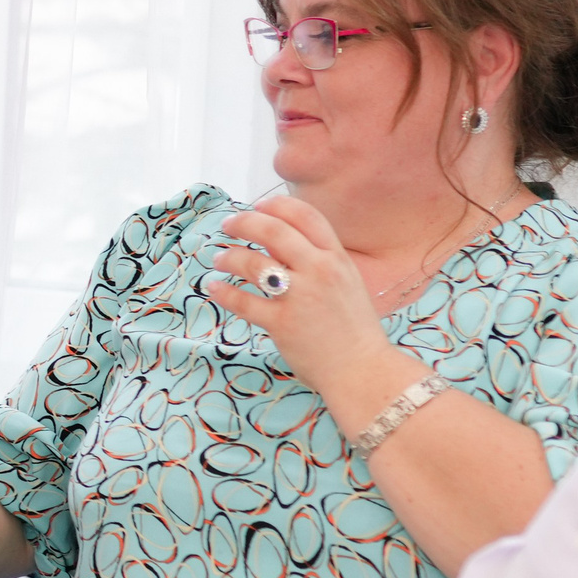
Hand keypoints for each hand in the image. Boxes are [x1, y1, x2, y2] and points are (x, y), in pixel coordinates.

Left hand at [202, 197, 393, 394]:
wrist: (363, 371)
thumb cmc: (354, 330)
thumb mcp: (348, 284)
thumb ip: (320, 262)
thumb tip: (282, 244)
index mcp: (338, 258)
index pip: (306, 216)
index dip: (277, 206)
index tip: (258, 207)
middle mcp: (320, 271)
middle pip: (274, 231)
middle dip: (245, 223)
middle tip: (228, 225)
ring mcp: (300, 297)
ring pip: (254, 264)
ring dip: (230, 257)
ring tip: (219, 258)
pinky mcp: (282, 324)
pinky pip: (244, 302)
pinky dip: (224, 292)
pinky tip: (215, 287)